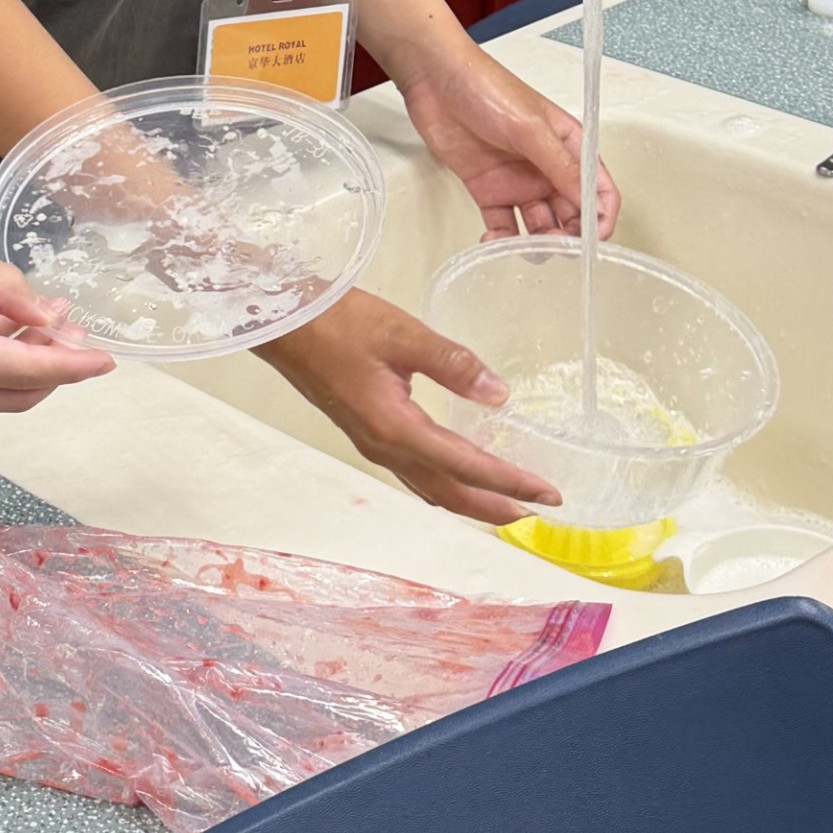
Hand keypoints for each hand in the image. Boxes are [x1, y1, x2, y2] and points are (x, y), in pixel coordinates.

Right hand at [259, 288, 560, 524]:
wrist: (285, 323)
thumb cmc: (335, 322)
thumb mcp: (401, 332)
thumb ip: (452, 362)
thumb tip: (499, 394)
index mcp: (395, 428)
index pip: (465, 466)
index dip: (510, 481)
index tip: (548, 492)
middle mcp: (384, 447)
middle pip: (449, 492)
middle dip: (495, 505)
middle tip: (538, 510)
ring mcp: (372, 443)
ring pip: (430, 488)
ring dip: (471, 500)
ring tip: (505, 501)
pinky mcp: (367, 432)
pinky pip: (414, 473)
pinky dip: (445, 483)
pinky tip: (456, 470)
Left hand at [394, 35, 616, 240]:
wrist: (434, 80)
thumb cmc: (486, 87)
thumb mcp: (530, 128)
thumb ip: (560, 167)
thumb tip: (591, 203)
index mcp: (569, 146)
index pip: (598, 190)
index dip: (601, 218)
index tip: (592, 240)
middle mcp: (547, 167)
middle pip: (571, 214)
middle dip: (567, 236)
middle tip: (554, 246)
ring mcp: (518, 180)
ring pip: (539, 226)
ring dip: (536, 243)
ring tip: (524, 246)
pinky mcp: (489, 190)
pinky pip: (503, 225)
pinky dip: (501, 240)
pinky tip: (494, 241)